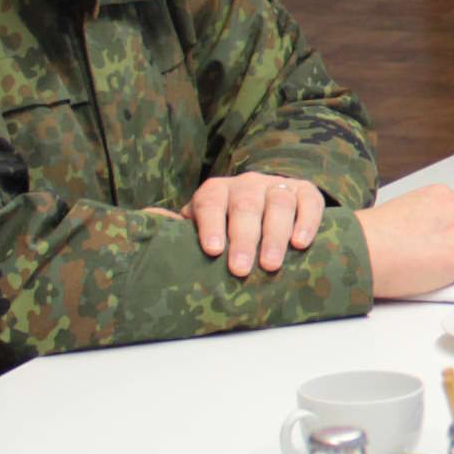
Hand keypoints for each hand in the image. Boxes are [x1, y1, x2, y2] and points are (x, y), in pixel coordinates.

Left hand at [186, 172, 328, 276]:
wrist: (263, 205)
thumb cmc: (223, 228)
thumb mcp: (197, 226)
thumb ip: (175, 228)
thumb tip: (143, 222)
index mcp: (215, 191)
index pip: (210, 203)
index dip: (211, 225)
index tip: (213, 251)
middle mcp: (246, 184)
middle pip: (246, 206)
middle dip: (244, 238)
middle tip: (240, 269)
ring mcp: (277, 186)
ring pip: (278, 204)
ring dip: (275, 235)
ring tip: (271, 265)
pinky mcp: (304, 191)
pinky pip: (310, 200)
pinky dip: (307, 221)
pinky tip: (301, 243)